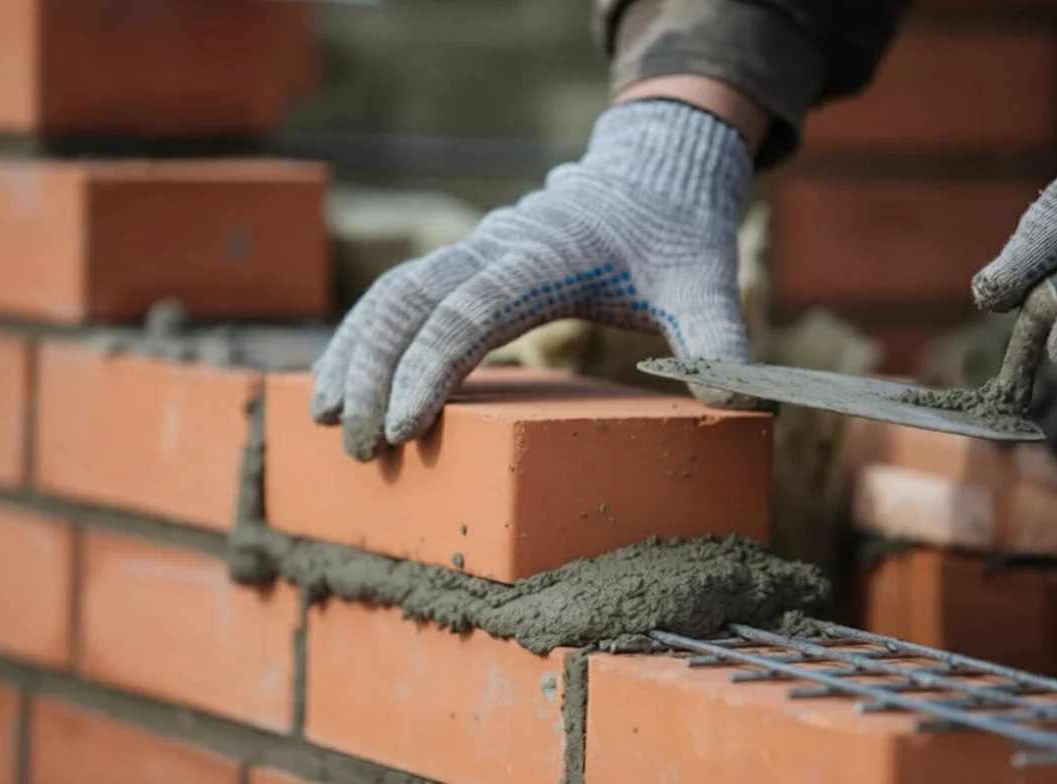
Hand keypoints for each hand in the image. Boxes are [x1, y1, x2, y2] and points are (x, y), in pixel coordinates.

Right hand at [311, 99, 757, 460]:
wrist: (651, 174)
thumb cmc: (675, 235)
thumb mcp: (705, 281)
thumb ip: (718, 336)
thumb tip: (734, 401)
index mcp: (546, 256)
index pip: (470, 310)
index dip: (431, 366)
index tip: (404, 428)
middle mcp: (496, 247)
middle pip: (409, 299)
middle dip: (373, 372)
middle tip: (359, 449)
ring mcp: (473, 251)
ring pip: (389, 292)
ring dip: (352, 353)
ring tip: (322, 418)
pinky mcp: (464, 263)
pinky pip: (397, 294)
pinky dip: (362, 336)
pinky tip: (340, 380)